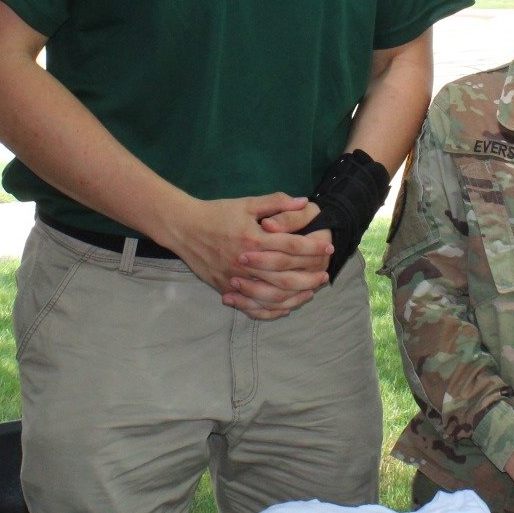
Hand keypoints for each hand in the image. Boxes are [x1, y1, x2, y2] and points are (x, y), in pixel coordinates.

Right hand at [156, 194, 329, 318]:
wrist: (184, 228)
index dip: (313, 248)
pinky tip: (285, 307)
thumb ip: (276, 202)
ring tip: (310, 291)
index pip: (291, 247)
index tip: (329, 248)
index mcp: (253, 239)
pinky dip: (271, 311)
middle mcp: (246, 262)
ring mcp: (235, 279)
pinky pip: (252, 307)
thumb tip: (304, 202)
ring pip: (272, 295)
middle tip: (325, 274)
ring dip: (295, 295)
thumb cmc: (217, 213)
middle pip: (286, 275)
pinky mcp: (226, 289)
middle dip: (310, 276)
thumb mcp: (247, 203)